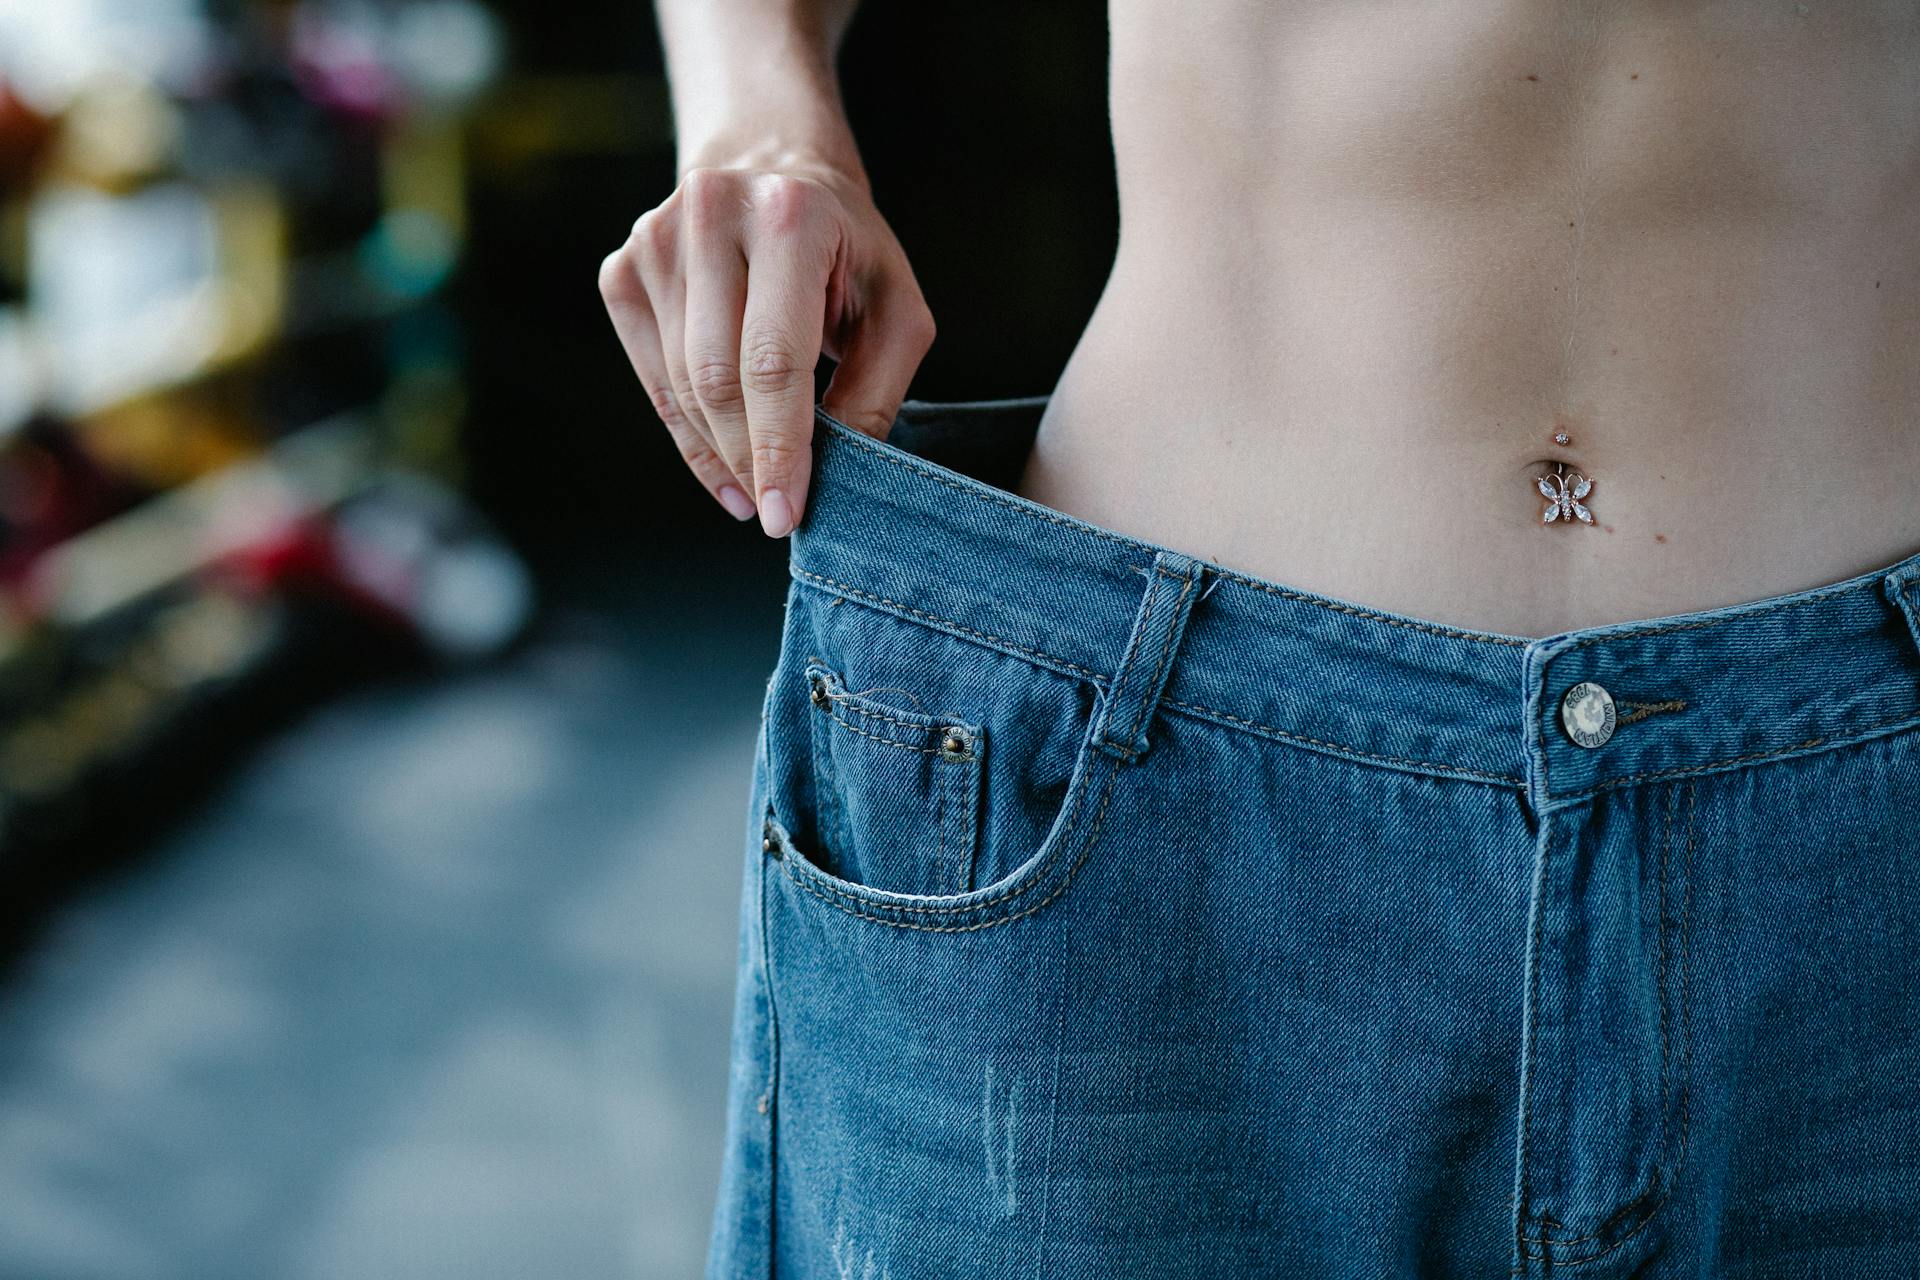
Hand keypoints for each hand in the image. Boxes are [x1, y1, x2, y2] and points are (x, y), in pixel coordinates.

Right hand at [597, 158, 936, 535]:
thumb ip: (875, 390)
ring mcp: (655, 241)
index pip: (773, 357)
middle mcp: (712, 215)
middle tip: (777, 509)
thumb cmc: (846, 252)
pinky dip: (688, 432)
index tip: (785, 512)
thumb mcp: (895, 308)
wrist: (772, 169)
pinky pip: (653, 378)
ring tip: (754, 489)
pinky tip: (723, 462)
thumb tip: (840, 474)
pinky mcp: (623, 270)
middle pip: (717, 377)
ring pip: (681, 385)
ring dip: (719, 453)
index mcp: (790, 217)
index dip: (778, 445)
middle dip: (749, 457)